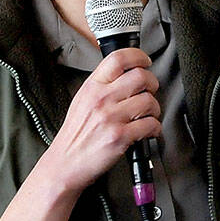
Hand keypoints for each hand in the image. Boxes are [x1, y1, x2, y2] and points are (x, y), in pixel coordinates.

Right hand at [35, 47, 161, 192]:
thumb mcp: (82, 101)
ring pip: (149, 101)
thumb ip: (102, 86)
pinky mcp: (120, 137)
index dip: (138, 56)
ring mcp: (111, 118)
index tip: (145, 61)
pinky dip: (154, 128)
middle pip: (140, 77)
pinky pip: (150, 125)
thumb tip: (127, 74)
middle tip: (150, 91)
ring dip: (155, 109)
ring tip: (148, 115)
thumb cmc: (75, 135)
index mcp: (92, 87)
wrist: (65, 164)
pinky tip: (148, 130)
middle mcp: (101, 99)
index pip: (118, 58)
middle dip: (152, 83)